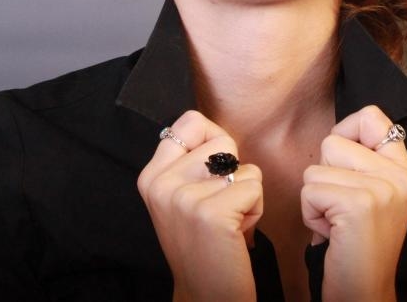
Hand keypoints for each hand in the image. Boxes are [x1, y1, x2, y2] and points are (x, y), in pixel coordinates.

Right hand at [137, 110, 262, 301]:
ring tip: (228, 221)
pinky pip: (254, 187)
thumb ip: (190, 163)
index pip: (190, 122)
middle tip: (220, 207)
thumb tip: (212, 130)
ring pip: (244, 167)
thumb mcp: (181, 198)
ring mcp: (184, 198)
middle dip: (234, 172)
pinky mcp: (211, 212)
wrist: (205, 296)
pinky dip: (255, 210)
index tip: (213, 172)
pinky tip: (237, 233)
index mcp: (151, 176)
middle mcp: (162, 183)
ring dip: (247, 193)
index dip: (214, 140)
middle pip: (223, 141)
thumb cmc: (203, 245)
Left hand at [301, 105, 406, 301]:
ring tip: (338, 222)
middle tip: (343, 207)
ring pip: (315, 169)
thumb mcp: (374, 193)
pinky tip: (332, 233)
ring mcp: (382, 188)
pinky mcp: (359, 204)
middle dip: (325, 175)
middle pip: (333, 141)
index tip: (346, 167)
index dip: (346, 134)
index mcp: (405, 168)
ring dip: (316, 199)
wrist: (366, 290)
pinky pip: (310, 190)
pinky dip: (311, 214)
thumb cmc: (359, 243)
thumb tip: (341, 130)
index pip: (371, 116)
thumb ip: (364, 159)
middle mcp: (400, 174)